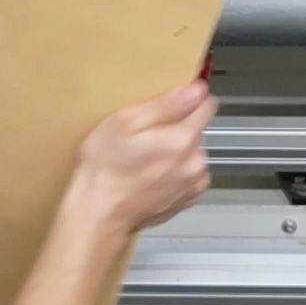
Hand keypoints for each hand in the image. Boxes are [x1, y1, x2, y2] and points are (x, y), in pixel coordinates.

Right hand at [67, 79, 215, 237]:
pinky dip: (177, 170)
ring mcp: (193, 183)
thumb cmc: (105, 169)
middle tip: (144, 134)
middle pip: (196, 128)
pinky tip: (152, 173)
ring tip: (145, 157)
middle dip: (176, 126)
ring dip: (177, 149)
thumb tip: (195, 89)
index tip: (173, 100)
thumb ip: (165, 105)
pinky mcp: (188, 198)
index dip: (189, 97)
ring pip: (193, 151)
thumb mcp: (124, 122)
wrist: (99, 215)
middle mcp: (195, 162)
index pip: (205, 103)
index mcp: (182, 139)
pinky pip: (190, 172)